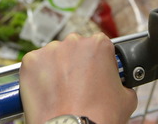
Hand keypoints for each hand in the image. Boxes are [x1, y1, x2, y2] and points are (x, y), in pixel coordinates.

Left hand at [20, 33, 137, 123]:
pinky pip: (35, 66)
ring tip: (61, 92)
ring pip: (54, 56)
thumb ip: (122, 82)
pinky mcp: (30, 62)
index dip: (98, 63)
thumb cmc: (99, 116)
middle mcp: (73, 42)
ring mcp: (50, 51)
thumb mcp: (127, 97)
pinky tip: (46, 92)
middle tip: (78, 87)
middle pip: (75, 49)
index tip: (95, 75)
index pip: (99, 46)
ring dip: (57, 69)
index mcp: (99, 44)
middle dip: (76, 65)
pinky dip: (39, 77)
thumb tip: (119, 84)